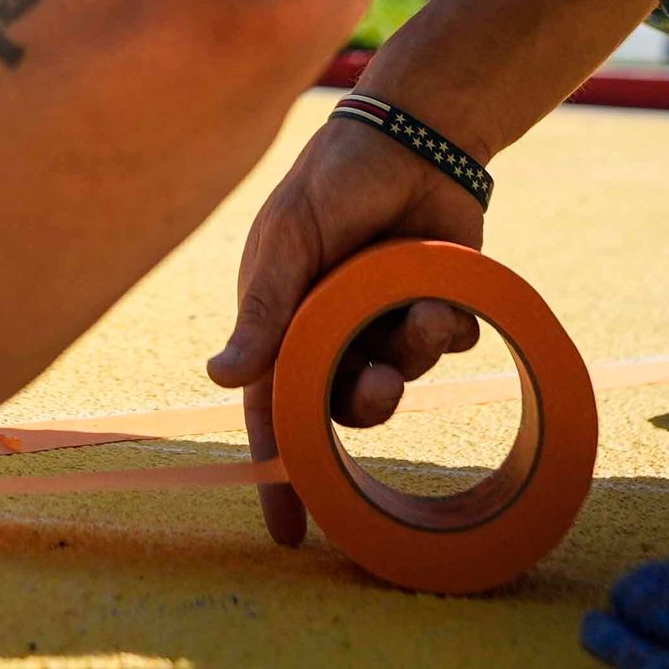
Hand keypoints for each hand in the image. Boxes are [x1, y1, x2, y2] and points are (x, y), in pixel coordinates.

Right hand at [205, 110, 488, 546]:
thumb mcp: (290, 240)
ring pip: (401, 378)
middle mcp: (334, 329)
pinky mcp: (437, 305)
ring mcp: (386, 320)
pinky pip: (447, 346)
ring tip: (423, 311)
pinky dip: (448, 325)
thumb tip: (220, 379)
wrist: (416, 134)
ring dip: (413, 355)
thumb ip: (264, 311)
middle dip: (367, 404)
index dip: (279, 472)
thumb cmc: (334, 180)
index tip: (289, 534)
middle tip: (382, 385)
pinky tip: (442, 286)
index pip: (273, 411)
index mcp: (285, 320)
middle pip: (344, 405)